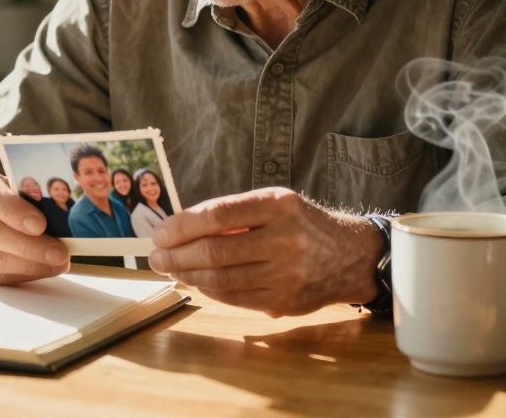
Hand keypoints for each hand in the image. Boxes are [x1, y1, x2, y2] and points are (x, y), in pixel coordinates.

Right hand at [0, 162, 69, 283]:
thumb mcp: (3, 181)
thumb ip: (24, 193)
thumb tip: (61, 214)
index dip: (12, 210)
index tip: (40, 224)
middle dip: (27, 245)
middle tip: (59, 252)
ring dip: (28, 264)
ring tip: (58, 263)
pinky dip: (21, 275)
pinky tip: (43, 269)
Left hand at [148, 188, 381, 316]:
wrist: (351, 255)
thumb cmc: (302, 225)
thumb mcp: (276, 204)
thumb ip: (234, 214)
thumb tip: (180, 228)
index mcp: (278, 205)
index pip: (218, 214)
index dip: (182, 226)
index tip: (160, 233)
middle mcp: (284, 238)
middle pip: (215, 251)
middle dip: (176, 255)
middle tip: (155, 256)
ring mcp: (286, 273)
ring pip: (222, 278)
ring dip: (187, 275)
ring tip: (170, 269)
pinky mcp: (284, 301)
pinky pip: (235, 298)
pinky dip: (208, 291)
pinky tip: (195, 282)